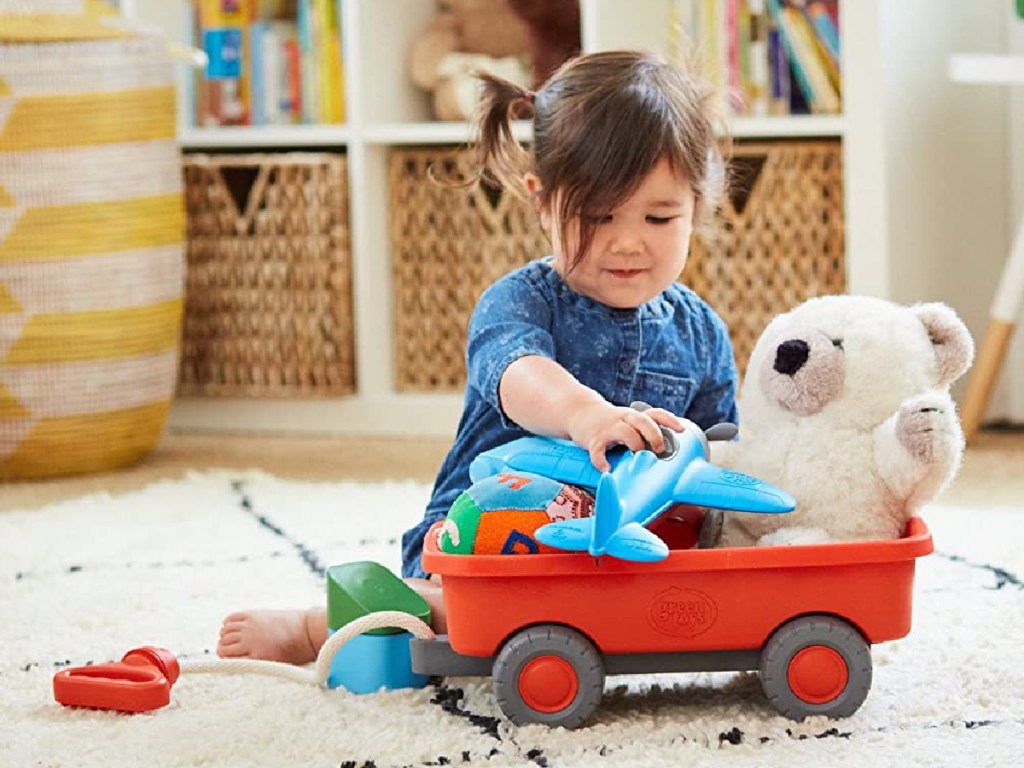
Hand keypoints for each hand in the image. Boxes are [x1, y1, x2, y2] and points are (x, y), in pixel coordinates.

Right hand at [566, 402, 684, 471]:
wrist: (580, 412)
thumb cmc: (610, 423)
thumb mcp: (628, 423)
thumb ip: (644, 435)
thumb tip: (666, 456)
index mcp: (635, 417)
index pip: (656, 414)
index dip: (670, 421)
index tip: (681, 430)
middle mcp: (624, 419)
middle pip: (643, 421)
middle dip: (654, 435)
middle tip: (658, 449)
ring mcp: (608, 428)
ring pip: (625, 432)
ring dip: (635, 444)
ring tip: (636, 456)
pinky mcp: (593, 439)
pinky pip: (598, 451)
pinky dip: (602, 461)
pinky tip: (607, 469)